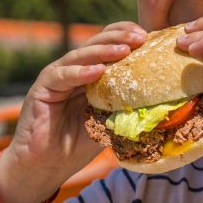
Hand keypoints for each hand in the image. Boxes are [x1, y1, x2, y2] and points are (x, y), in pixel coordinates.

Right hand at [0, 22, 146, 202]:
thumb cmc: (77, 145)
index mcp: (90, 73)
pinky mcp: (42, 88)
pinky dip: (81, 72)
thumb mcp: (109, 122)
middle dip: (119, 38)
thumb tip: (160, 100)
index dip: (126, 35)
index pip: (108, 44)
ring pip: (80, 55)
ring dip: (103, 51)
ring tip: (124, 50)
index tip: (148, 36)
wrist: (46, 166)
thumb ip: (125, 107)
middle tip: (140, 37)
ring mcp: (56, 76)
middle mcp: (73, 69)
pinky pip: (62, 75)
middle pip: (96, 43)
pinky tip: (97, 71)